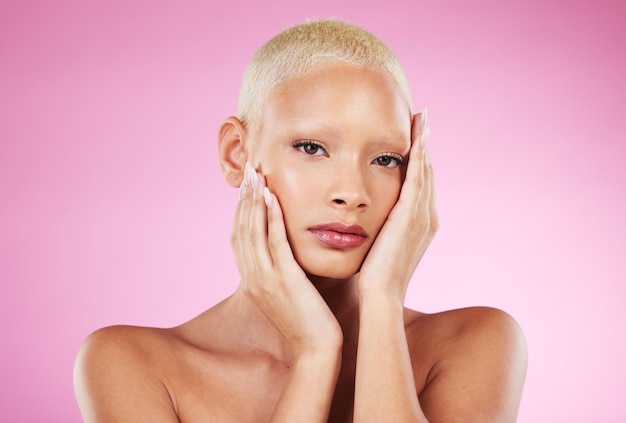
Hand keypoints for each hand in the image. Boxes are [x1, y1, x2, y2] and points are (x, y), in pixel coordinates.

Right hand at [232, 163, 342, 355]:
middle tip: (249, 173)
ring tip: (257, 177)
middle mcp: (252, 278)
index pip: (239, 238)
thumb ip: (280, 270)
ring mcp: (265, 279)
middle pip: (240, 230)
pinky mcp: (284, 280)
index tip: (247, 188)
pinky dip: (270, 218)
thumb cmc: (307, 321)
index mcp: (251, 281)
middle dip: (244, 199)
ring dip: (254, 202)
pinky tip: (273, 198)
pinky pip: (274, 243)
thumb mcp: (286, 293)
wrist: (316, 349)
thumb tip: (285, 249)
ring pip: (252, 232)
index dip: (241, 210)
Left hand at [357, 110, 437, 301]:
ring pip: (426, 170)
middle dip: (424, 145)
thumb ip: (381, 228)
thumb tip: (367, 218)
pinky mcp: (410, 215)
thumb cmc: (375, 276)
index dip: (420, 160)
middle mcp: (427, 216)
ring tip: (422, 119)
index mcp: (421, 223)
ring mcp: (422, 215)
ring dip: (423, 143)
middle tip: (422, 119)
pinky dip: (419, 156)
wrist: (381, 294)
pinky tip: (416, 138)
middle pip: (428, 172)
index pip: (421, 184)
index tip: (415, 138)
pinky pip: (417, 178)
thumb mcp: (380, 246)